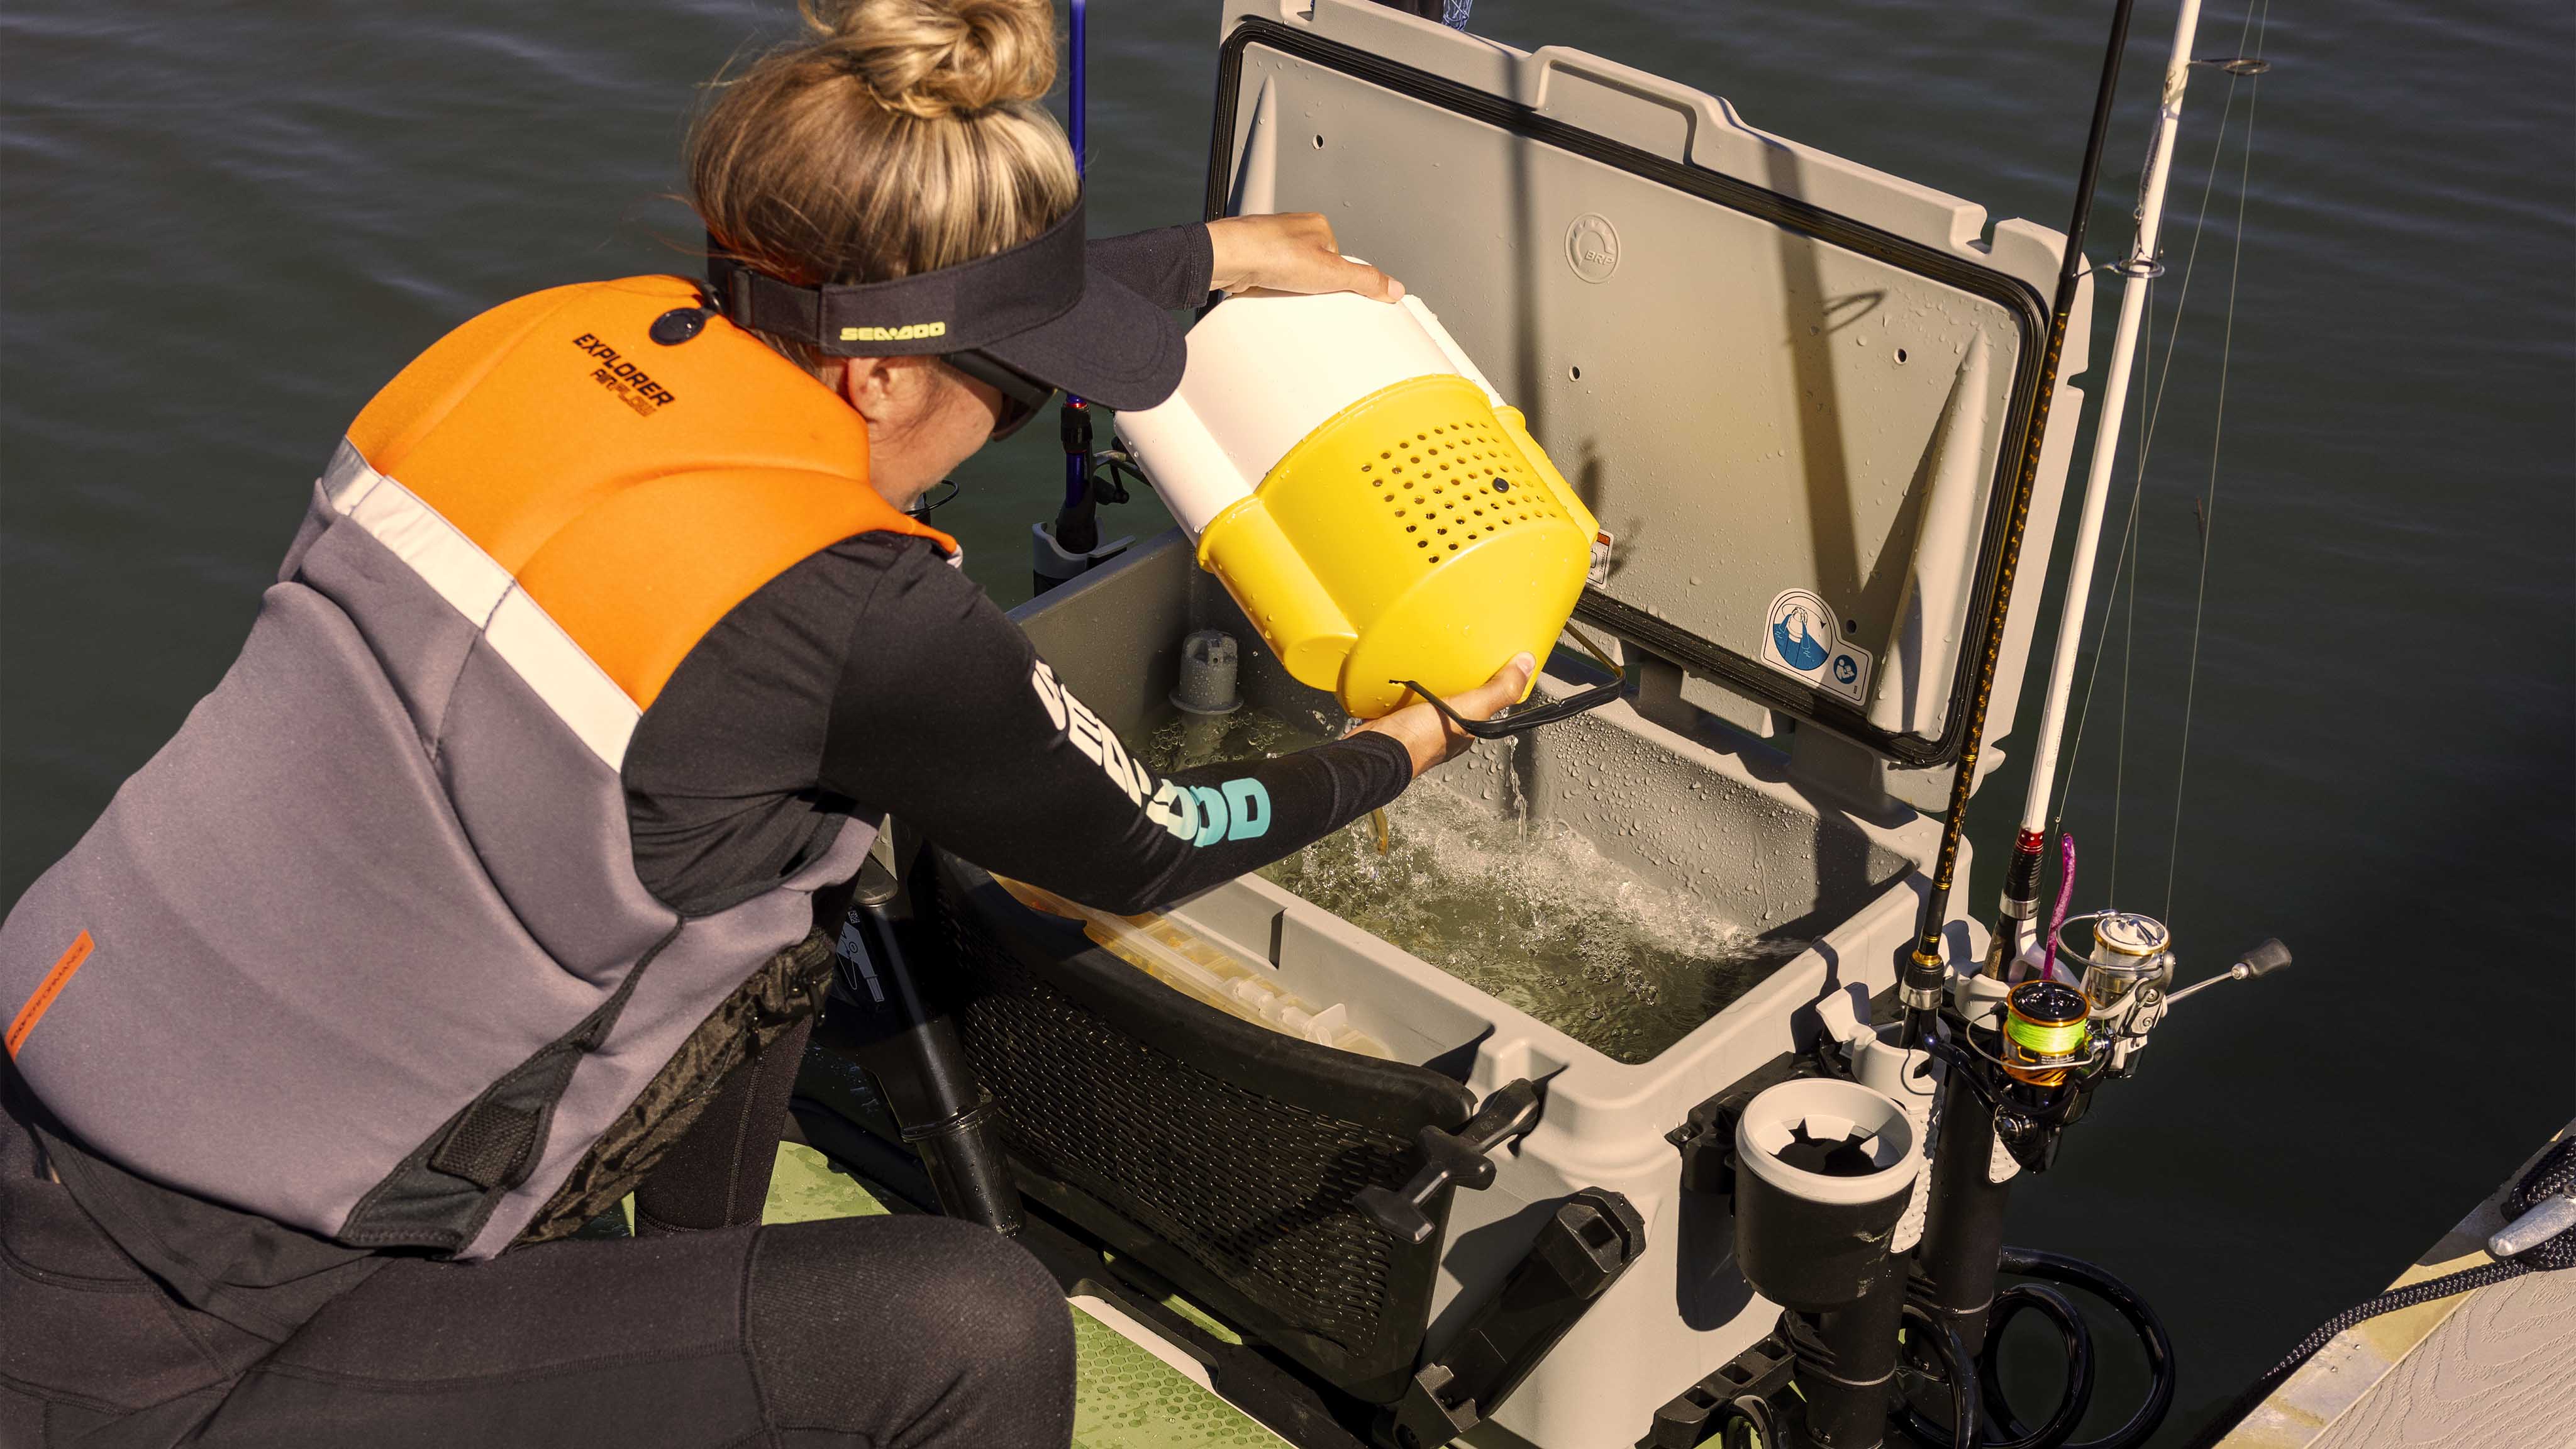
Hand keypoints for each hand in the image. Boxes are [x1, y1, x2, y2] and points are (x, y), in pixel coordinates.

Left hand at [1207, 212, 1404, 301]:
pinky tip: (1270, 293)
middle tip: (1308, 294)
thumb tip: (1392, 287)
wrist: (1228, 258)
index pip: (1342, 259)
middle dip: (1314, 285)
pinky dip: (1272, 290)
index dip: (1340, 281)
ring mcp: (1272, 243)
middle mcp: (1294, 230)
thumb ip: (1364, 280)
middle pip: (1317, 268)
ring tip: (1285, 292)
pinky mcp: (1255, 259)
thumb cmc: (1270, 252)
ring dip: (1291, 288)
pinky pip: (1272, 280)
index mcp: (1318, 225)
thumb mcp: (1331, 272)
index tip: (1338, 294)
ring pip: (1293, 274)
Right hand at [1356, 654, 1536, 777]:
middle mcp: (1443, 731)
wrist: (1373, 750)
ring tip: (1428, 654)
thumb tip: (1527, 663)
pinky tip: (1402, 667)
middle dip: (1456, 679)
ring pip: (1428, 697)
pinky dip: (1403, 683)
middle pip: (1455, 699)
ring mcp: (1416, 726)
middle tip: (1455, 651)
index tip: (1488, 658)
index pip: (1484, 705)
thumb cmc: (1421, 738)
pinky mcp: (1393, 718)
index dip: (1488, 683)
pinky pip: (1402, 697)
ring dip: (1429, 680)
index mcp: (1465, 732)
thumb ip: (1498, 690)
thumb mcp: (1470, 709)